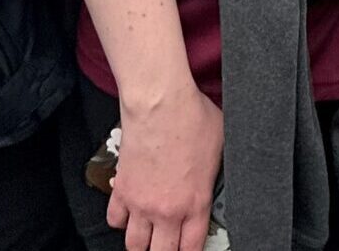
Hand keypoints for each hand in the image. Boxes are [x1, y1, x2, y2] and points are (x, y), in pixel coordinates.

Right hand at [108, 84, 223, 250]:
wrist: (160, 102)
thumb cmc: (192, 118)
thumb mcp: (222, 146)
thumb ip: (219, 170)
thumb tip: (223, 168)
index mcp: (196, 203)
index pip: (191, 249)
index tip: (188, 248)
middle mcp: (167, 210)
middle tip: (167, 243)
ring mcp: (141, 203)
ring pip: (134, 244)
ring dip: (142, 242)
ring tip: (149, 235)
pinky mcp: (121, 189)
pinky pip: (115, 220)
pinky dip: (121, 220)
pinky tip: (130, 212)